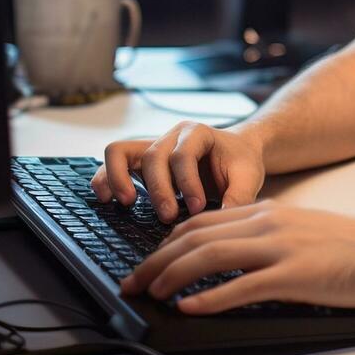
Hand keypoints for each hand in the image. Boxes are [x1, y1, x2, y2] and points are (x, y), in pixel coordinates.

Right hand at [90, 121, 265, 222]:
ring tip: (129, 204)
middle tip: (169, 217)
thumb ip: (240, 197)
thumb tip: (224, 221)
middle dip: (159, 190)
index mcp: (198, 133)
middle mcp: (171, 136)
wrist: (236, 153)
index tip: (198, 208)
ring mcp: (152, 145)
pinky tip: (108, 200)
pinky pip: (112, 160)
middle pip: (152, 156)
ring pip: (121, 151)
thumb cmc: (240, 164)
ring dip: (120, 179)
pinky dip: (106, 178)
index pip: (183, 155)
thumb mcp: (249, 177)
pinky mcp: (140, 161)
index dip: (187, 183)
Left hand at [119, 200, 354, 312]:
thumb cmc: (347, 246)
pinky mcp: (293, 275)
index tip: (146, 263)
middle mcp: (266, 223)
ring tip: (147, 293)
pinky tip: (188, 306)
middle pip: (196, 235)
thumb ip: (261, 240)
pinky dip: (209, 296)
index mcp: (265, 212)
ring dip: (171, 275)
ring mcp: (279, 248)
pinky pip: (241, 286)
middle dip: (156, 260)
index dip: (165, 243)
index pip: (200, 221)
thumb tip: (225, 263)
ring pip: (210, 255)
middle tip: (131, 283)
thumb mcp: (296, 233)